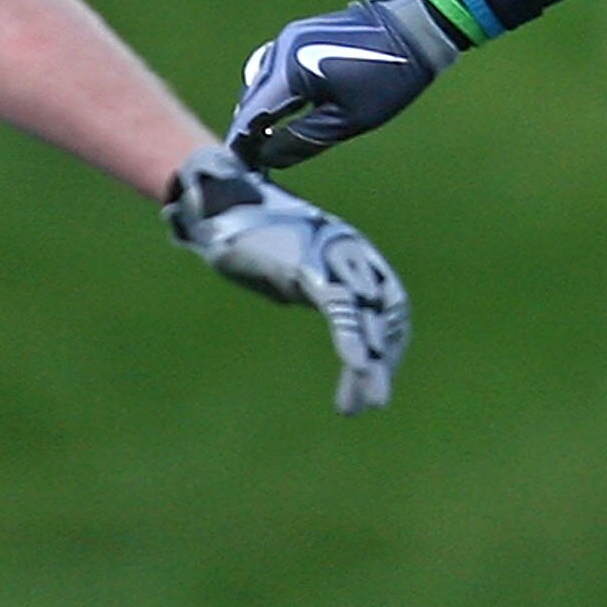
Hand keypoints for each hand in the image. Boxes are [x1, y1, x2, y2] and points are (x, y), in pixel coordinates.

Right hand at [164, 146, 411, 414]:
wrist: (219, 204)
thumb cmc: (253, 237)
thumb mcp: (289, 270)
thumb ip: (308, 288)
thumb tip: (320, 310)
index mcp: (351, 261)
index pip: (385, 309)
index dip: (386, 346)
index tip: (375, 381)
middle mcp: (351, 257)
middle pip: (382, 316)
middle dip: (382, 361)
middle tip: (376, 403)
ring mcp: (333, 259)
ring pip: (365, 316)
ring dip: (369, 361)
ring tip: (372, 401)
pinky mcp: (311, 265)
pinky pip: (340, 306)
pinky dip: (352, 339)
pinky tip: (357, 365)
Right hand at [229, 0, 462, 170]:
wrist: (415, 26)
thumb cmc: (389, 75)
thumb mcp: (348, 120)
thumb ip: (303, 140)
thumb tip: (268, 158)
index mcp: (289, 71)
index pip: (251, 114)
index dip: (243, 144)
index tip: (243, 169)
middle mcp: (280, 50)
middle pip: (251, 98)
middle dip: (250, 130)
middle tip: (255, 161)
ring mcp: (288, 38)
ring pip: (261, 83)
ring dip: (260, 111)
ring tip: (267, 142)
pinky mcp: (299, 35)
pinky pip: (274, 69)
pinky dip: (273, 93)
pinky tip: (284, 112)